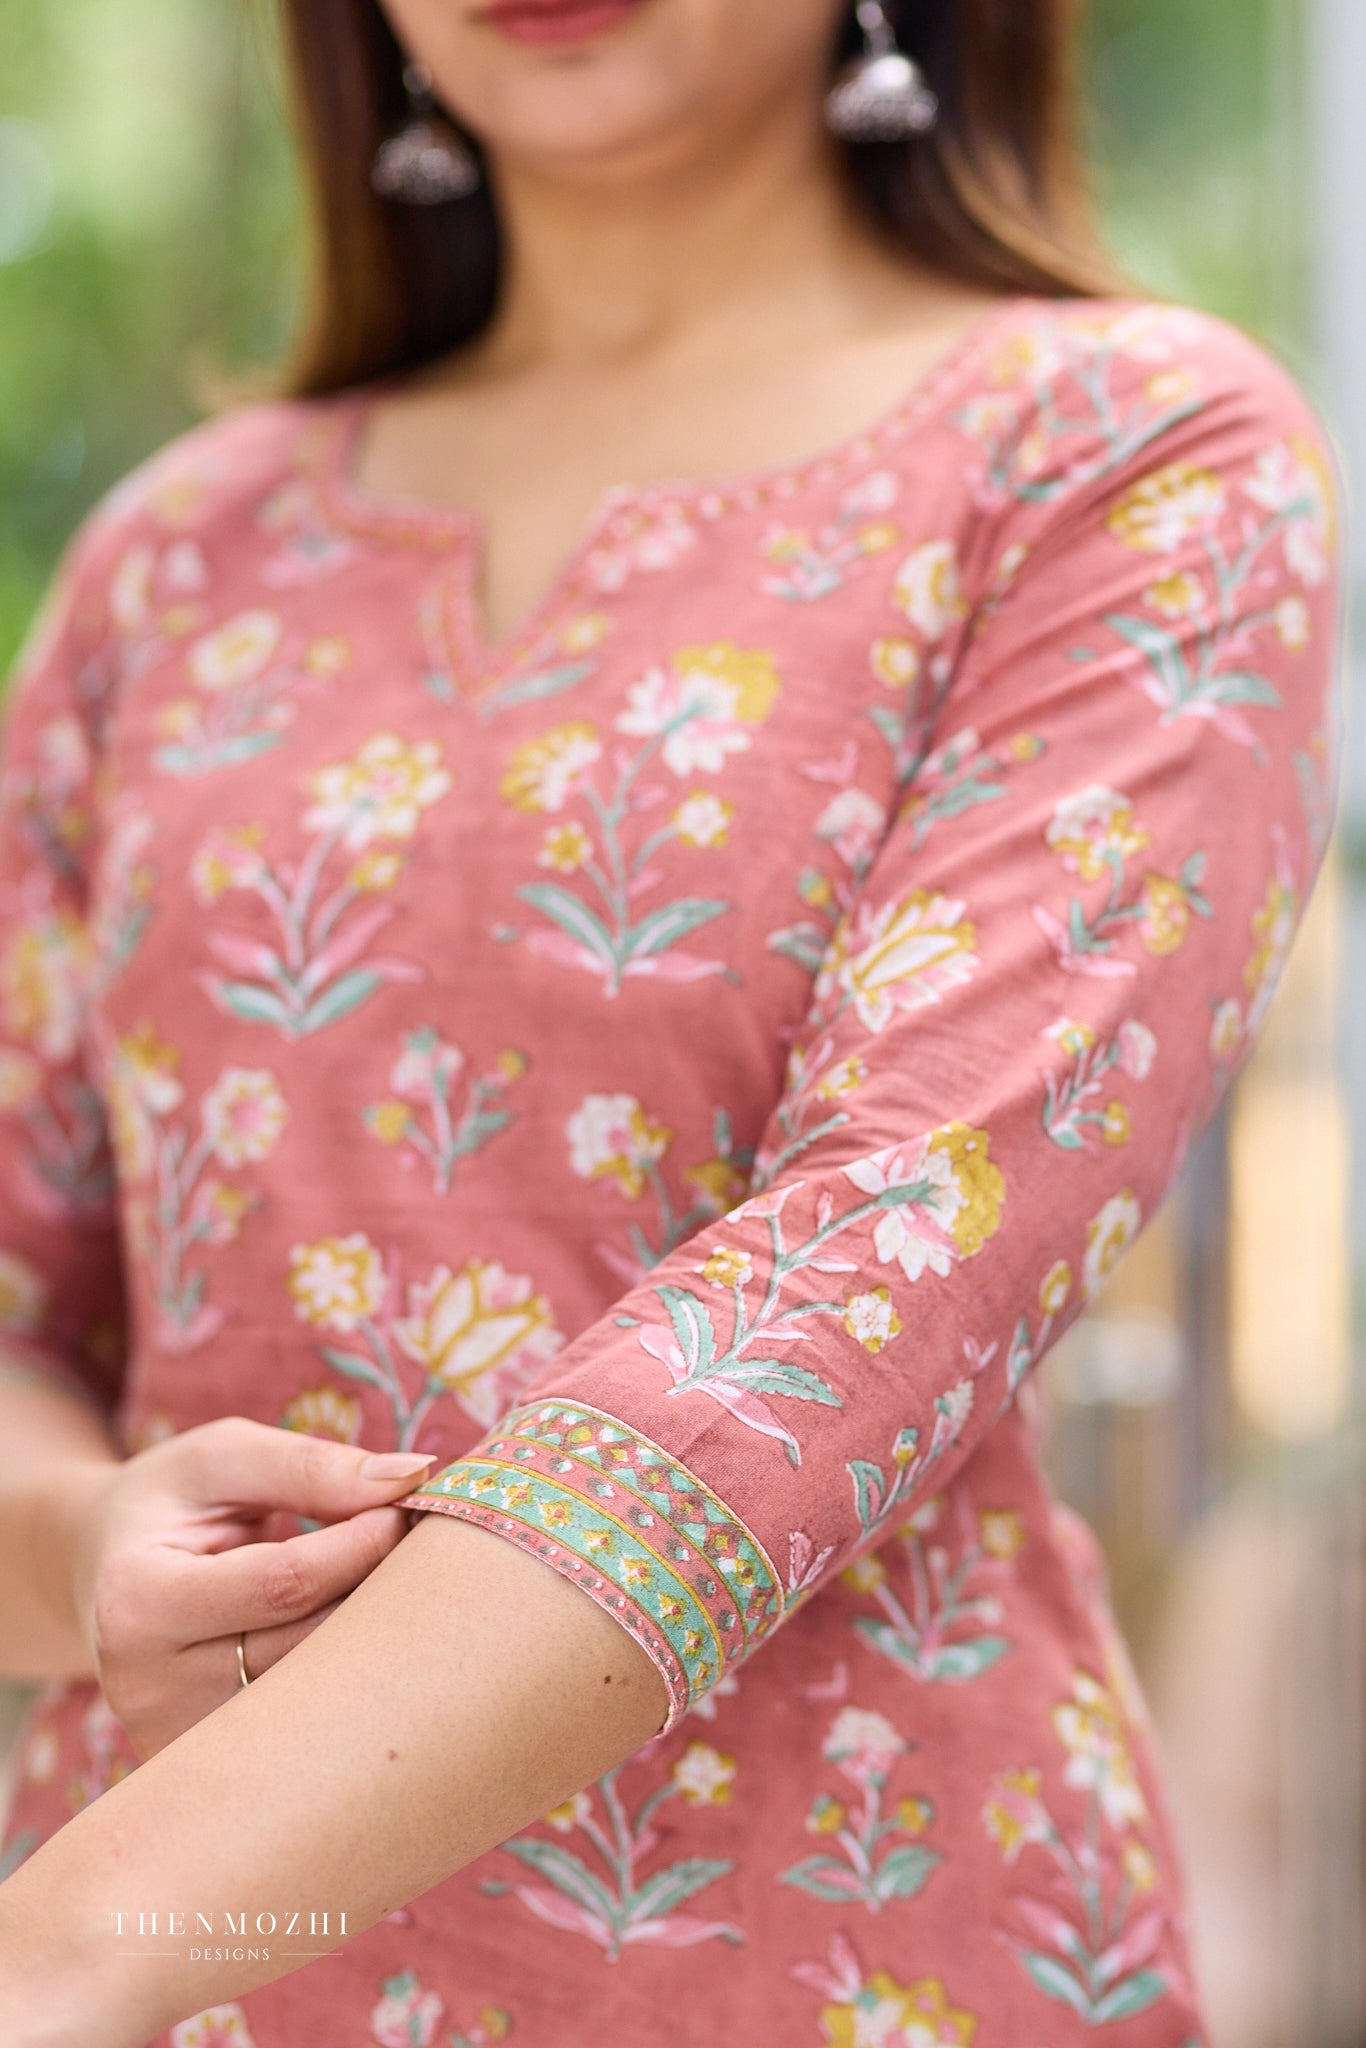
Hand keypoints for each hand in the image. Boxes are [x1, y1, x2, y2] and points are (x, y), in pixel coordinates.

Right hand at [61, 1417, 436, 1758]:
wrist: (102, 1574)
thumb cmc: (172, 1503)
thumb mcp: (224, 1458)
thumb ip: (310, 1465)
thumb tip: (413, 1474)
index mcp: (137, 1603)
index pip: (284, 1582)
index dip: (362, 1543)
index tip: (406, 1507)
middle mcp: (146, 1689)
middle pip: (308, 1646)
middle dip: (379, 1590)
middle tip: (418, 1547)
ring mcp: (175, 1741)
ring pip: (319, 1697)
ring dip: (373, 1639)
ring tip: (393, 1587)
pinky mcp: (207, 1770)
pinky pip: (306, 1727)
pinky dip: (346, 1680)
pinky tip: (360, 1637)